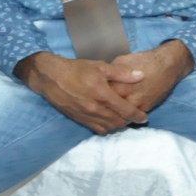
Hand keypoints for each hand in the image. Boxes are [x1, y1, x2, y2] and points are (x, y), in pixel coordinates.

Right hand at [16, 50, 146, 132]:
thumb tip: (141, 75)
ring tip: (123, 120)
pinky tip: (109, 122)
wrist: (50, 76)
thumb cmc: (75, 69)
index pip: (127, 111)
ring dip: (118, 126)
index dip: (138, 116)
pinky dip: (106, 128)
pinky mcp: (78, 119)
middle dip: (129, 121)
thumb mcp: (100, 66)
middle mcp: (95, 108)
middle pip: (119, 122)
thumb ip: (122, 73)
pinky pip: (96, 129)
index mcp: (103, 95)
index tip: (144, 117)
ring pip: (109, 127)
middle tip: (134, 117)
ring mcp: (86, 115)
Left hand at [100, 39, 194, 113]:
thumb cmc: (144, 60)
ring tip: (108, 115)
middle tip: (97, 109)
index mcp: (118, 85)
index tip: (91, 98)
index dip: (94, 99)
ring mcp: (138, 104)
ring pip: (122, 118)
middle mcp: (128, 97)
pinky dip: (126, 118)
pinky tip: (121, 115)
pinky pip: (133, 118)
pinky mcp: (147, 108)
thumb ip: (110, 74)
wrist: (167, 66)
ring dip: (115, 117)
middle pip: (110, 110)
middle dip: (103, 111)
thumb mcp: (121, 62)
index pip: (100, 98)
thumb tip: (101, 80)